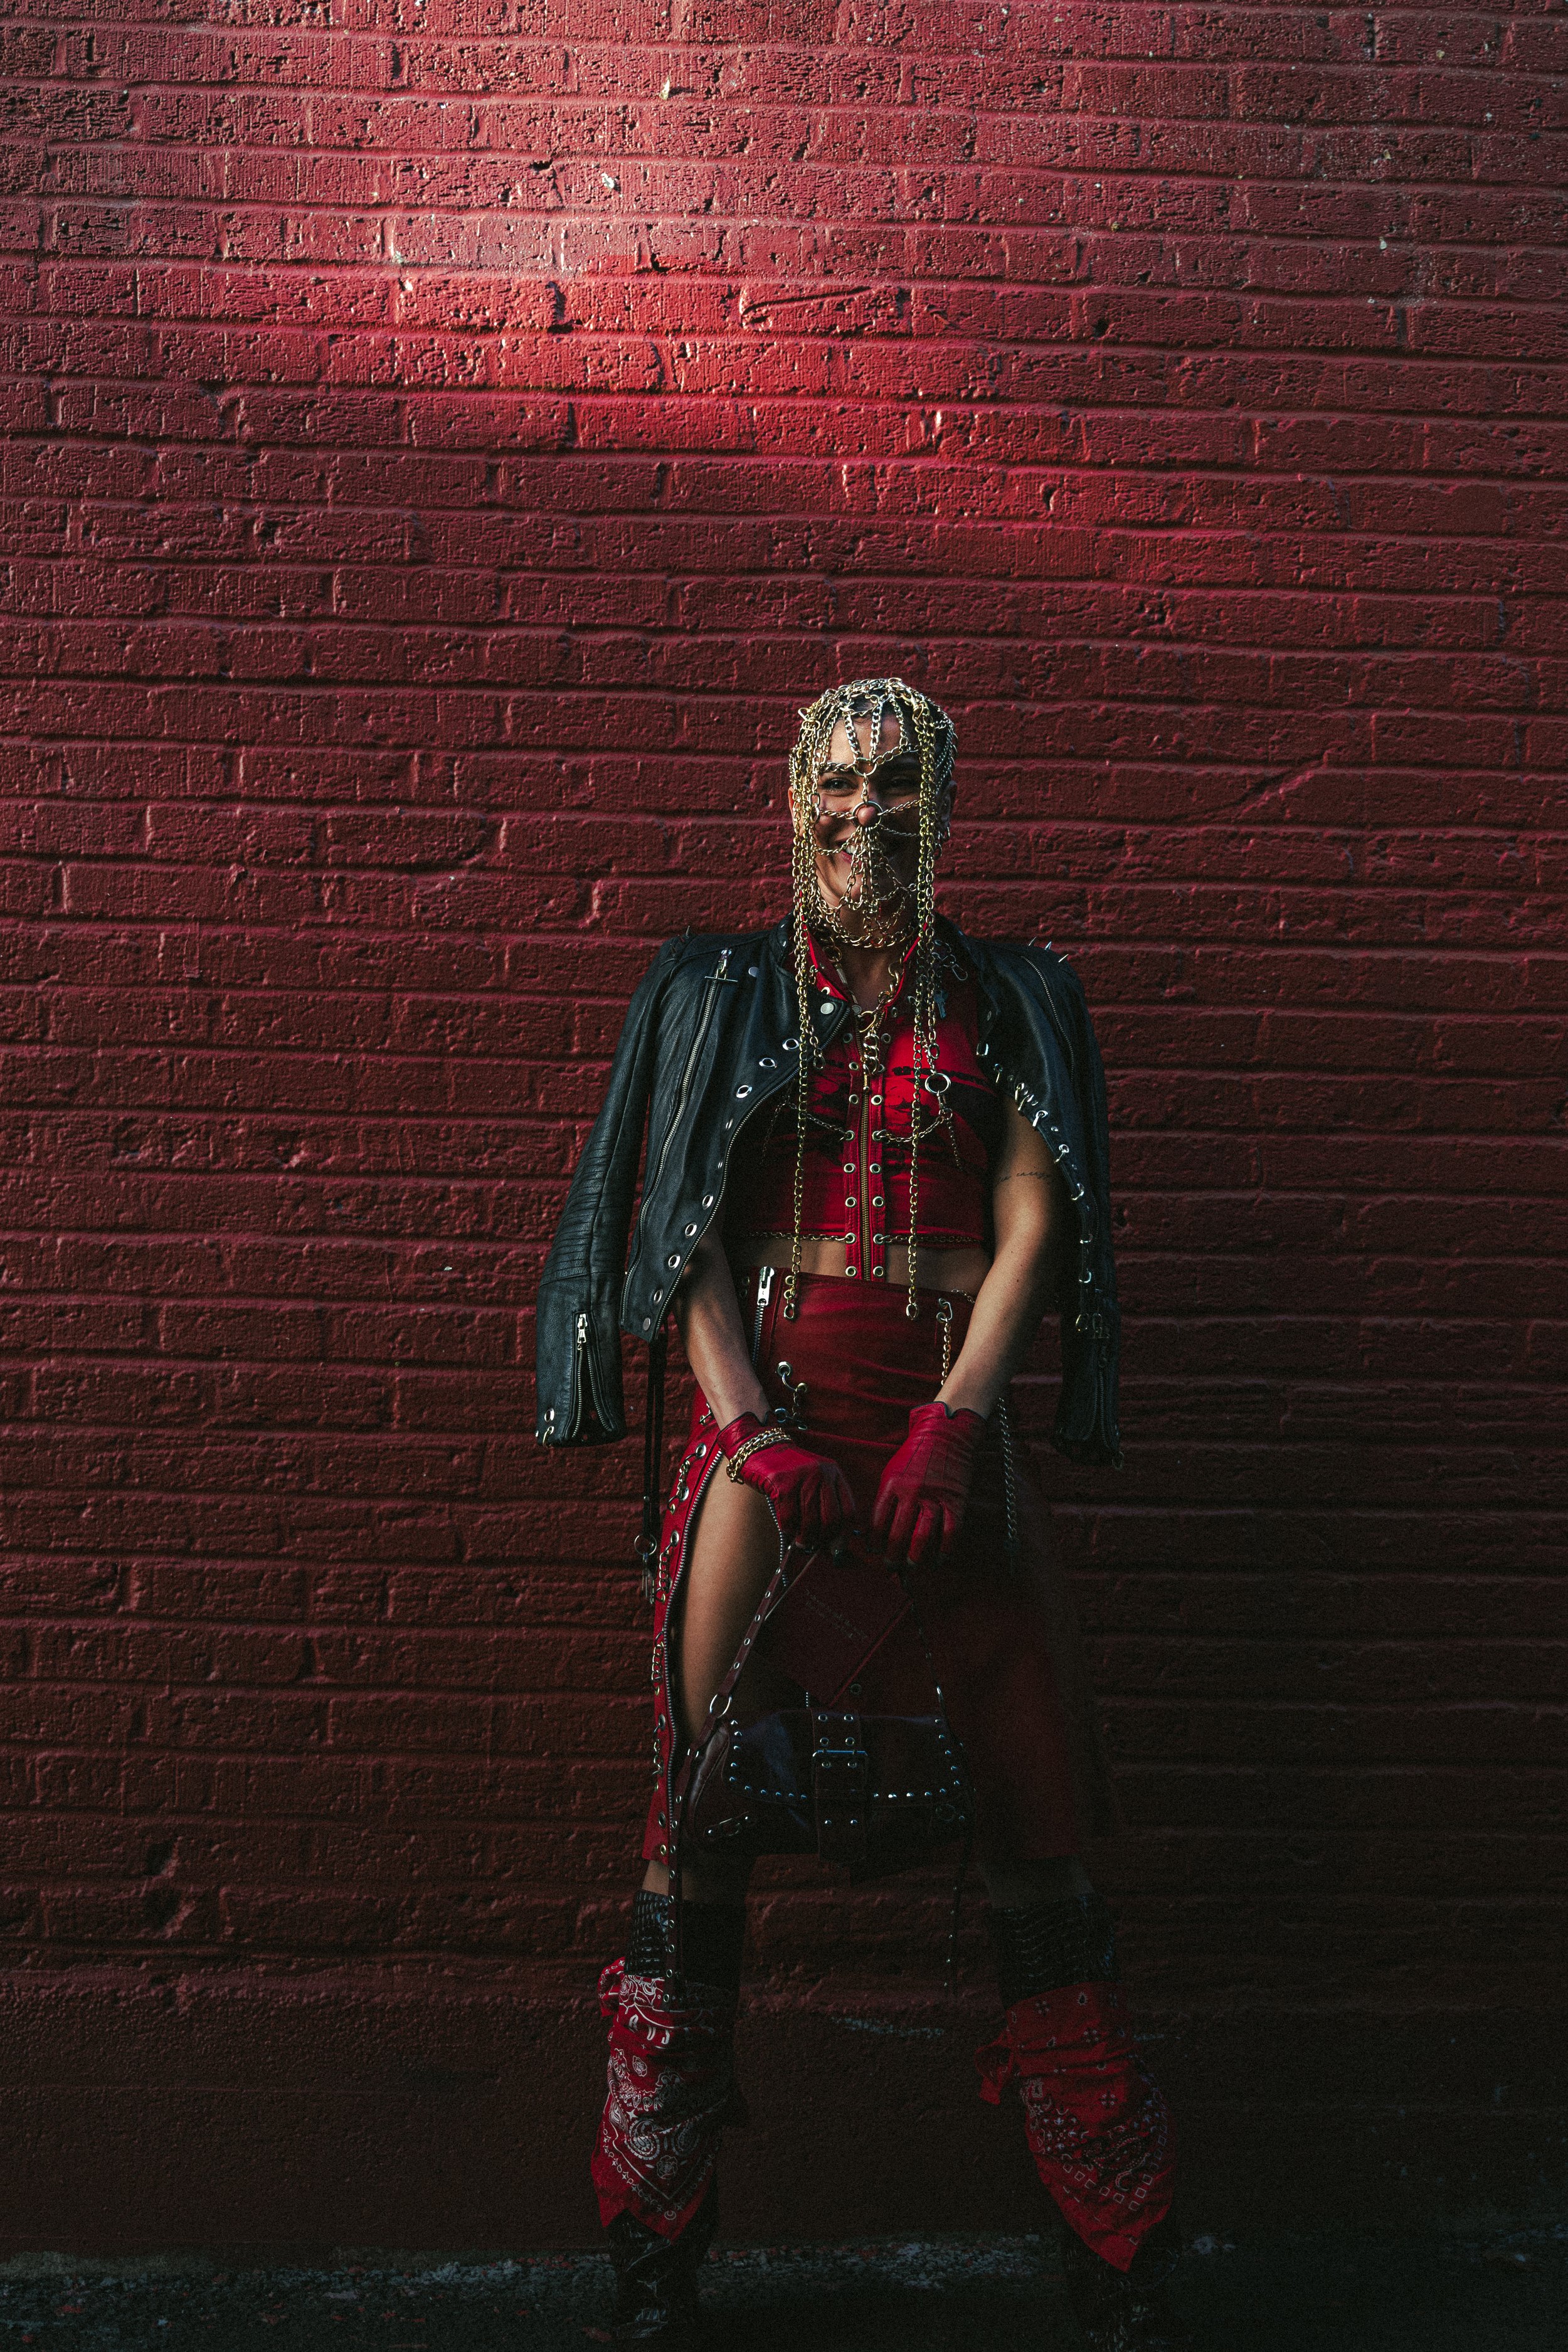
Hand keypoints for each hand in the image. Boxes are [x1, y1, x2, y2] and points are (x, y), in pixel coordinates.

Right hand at [715, 1413, 855, 1546]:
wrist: (760, 1447)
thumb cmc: (789, 1471)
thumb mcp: (814, 1478)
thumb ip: (825, 1501)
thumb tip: (833, 1541)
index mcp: (834, 1472)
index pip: (849, 1510)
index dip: (843, 1533)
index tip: (834, 1545)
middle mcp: (822, 1473)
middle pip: (832, 1518)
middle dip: (823, 1538)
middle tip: (814, 1544)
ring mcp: (802, 1477)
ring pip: (810, 1520)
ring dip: (805, 1538)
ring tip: (801, 1542)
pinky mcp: (782, 1483)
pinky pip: (789, 1517)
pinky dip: (788, 1528)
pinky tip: (786, 1528)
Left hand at [872, 1400, 986, 1568]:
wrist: (946, 1434)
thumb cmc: (915, 1456)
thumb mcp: (892, 1472)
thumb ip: (885, 1500)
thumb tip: (875, 1533)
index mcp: (892, 1484)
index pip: (878, 1522)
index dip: (875, 1542)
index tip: (875, 1552)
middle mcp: (912, 1492)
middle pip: (898, 1533)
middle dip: (893, 1556)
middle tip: (891, 1566)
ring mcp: (935, 1496)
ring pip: (923, 1536)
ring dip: (916, 1557)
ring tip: (912, 1565)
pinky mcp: (956, 1500)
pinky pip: (950, 1532)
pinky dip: (945, 1550)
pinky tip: (939, 1559)